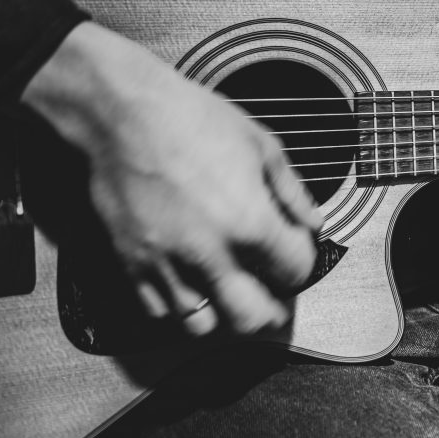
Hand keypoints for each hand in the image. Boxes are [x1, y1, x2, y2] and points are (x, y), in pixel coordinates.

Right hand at [23, 22, 321, 335]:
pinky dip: (179, 304)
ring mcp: (167, 263)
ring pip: (203, 325)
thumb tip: (314, 221)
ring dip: (223, 312)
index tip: (296, 253)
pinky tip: (191, 281)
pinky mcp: (133, 263)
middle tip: (274, 295)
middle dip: (271, 310)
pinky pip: (159, 310)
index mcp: (249, 222)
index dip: (302, 263)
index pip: (295, 271)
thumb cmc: (191, 118)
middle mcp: (209, 252)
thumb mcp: (261, 144)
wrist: (124, 112)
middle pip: (253, 318)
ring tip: (230, 290)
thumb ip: (292, 191)